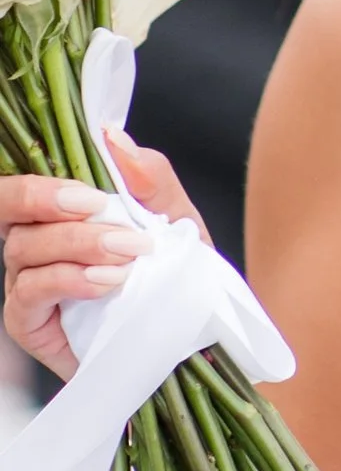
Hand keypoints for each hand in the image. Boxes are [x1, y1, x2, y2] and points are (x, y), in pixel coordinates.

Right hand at [1, 137, 201, 379]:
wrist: (192, 334)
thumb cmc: (174, 274)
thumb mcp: (175, 218)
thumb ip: (147, 176)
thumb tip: (111, 136)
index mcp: (61, 214)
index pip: (24, 185)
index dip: (42, 182)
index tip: (93, 191)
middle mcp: (35, 245)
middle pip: (11, 211)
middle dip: (46, 201)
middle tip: (98, 208)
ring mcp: (28, 284)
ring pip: (24, 249)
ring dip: (78, 244)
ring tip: (127, 253)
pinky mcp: (29, 324)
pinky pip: (29, 294)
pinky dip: (68, 281)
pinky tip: (106, 282)